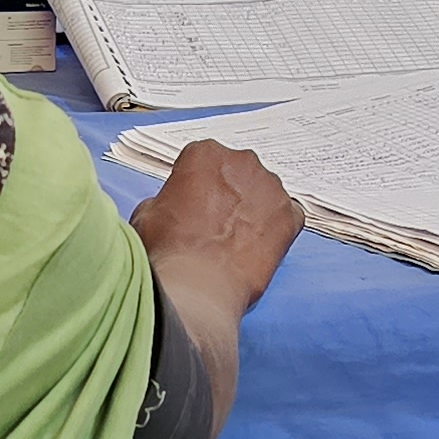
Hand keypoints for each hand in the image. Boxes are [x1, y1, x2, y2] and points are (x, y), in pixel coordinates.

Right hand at [131, 139, 301, 298]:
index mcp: (205, 153)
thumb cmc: (170, 251)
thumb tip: (172, 206)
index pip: (204, 160)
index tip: (196, 204)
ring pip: (264, 192)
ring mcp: (270, 187)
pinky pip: (289, 216)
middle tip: (215, 224)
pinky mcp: (290, 215)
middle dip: (229, 193)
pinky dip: (277, 228)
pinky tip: (258, 247)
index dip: (198, 185)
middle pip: (238, 172)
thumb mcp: (147, 214)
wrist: (197, 286)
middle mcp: (241, 161)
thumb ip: (165, 199)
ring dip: (253, 209)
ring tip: (235, 241)